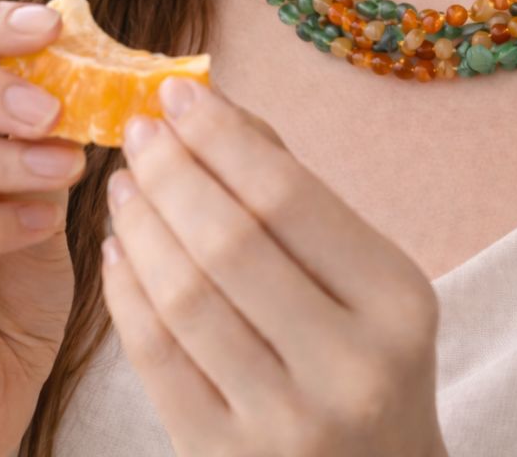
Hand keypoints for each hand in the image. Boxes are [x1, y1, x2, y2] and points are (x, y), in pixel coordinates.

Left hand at [101, 78, 448, 456]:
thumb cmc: (371, 356)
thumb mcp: (368, 276)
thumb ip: (297, 194)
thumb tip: (217, 112)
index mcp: (398, 302)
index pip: (290, 198)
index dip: (223, 138)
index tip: (180, 94)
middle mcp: (349, 365)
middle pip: (229, 241)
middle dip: (171, 171)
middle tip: (140, 129)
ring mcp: (285, 421)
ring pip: (183, 296)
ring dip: (140, 224)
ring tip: (124, 182)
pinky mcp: (223, 456)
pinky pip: (155, 358)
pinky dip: (126, 292)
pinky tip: (118, 249)